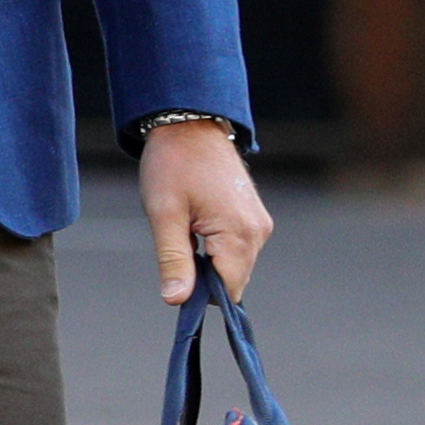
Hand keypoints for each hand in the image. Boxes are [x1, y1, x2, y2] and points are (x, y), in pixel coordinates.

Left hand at [139, 121, 272, 300]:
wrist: (190, 124)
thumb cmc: (174, 164)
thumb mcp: (165, 214)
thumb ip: (173, 260)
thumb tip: (177, 301)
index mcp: (240, 233)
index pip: (229, 291)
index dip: (201, 295)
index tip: (176, 279)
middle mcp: (258, 232)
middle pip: (233, 280)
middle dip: (204, 276)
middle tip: (177, 245)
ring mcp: (259, 223)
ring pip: (235, 265)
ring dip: (208, 260)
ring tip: (186, 229)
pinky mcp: (254, 217)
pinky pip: (237, 247)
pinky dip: (216, 247)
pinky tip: (197, 224)